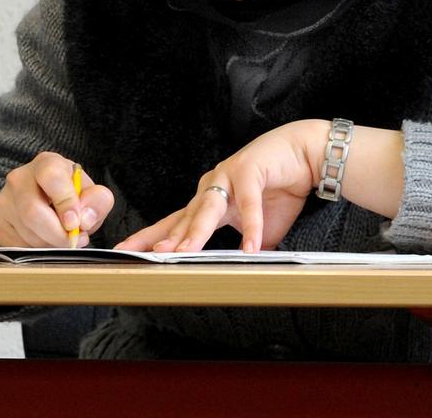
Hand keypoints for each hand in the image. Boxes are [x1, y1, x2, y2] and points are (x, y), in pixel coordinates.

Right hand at [0, 152, 114, 247]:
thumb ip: (98, 201)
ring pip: (27, 233)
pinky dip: (38, 250)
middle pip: (33, 211)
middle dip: (57, 234)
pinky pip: (18, 246)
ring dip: (51, 244)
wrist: (44, 203)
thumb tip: (85, 219)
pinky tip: (47, 241)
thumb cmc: (71, 196)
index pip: (51, 177)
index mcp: (47, 164)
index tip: (75, 223)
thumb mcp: (91, 194)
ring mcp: (5, 201)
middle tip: (73, 240)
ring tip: (62, 238)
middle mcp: (20, 178)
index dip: (65, 202)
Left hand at [117, 120, 322, 253]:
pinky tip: (248, 247)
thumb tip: (243, 275)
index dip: (152, 238)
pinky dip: (249, 226)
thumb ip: (247, 249)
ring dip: (195, 232)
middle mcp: (212, 187)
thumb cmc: (280, 189)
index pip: (174, 223)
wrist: (305, 156)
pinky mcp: (250, 171)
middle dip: (164, 238)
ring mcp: (228, 177)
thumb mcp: (260, 230)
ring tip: (182, 254)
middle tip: (147, 257)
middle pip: (183, 217)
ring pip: (207, 209)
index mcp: (208, 201)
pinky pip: (248, 204)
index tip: (127, 252)